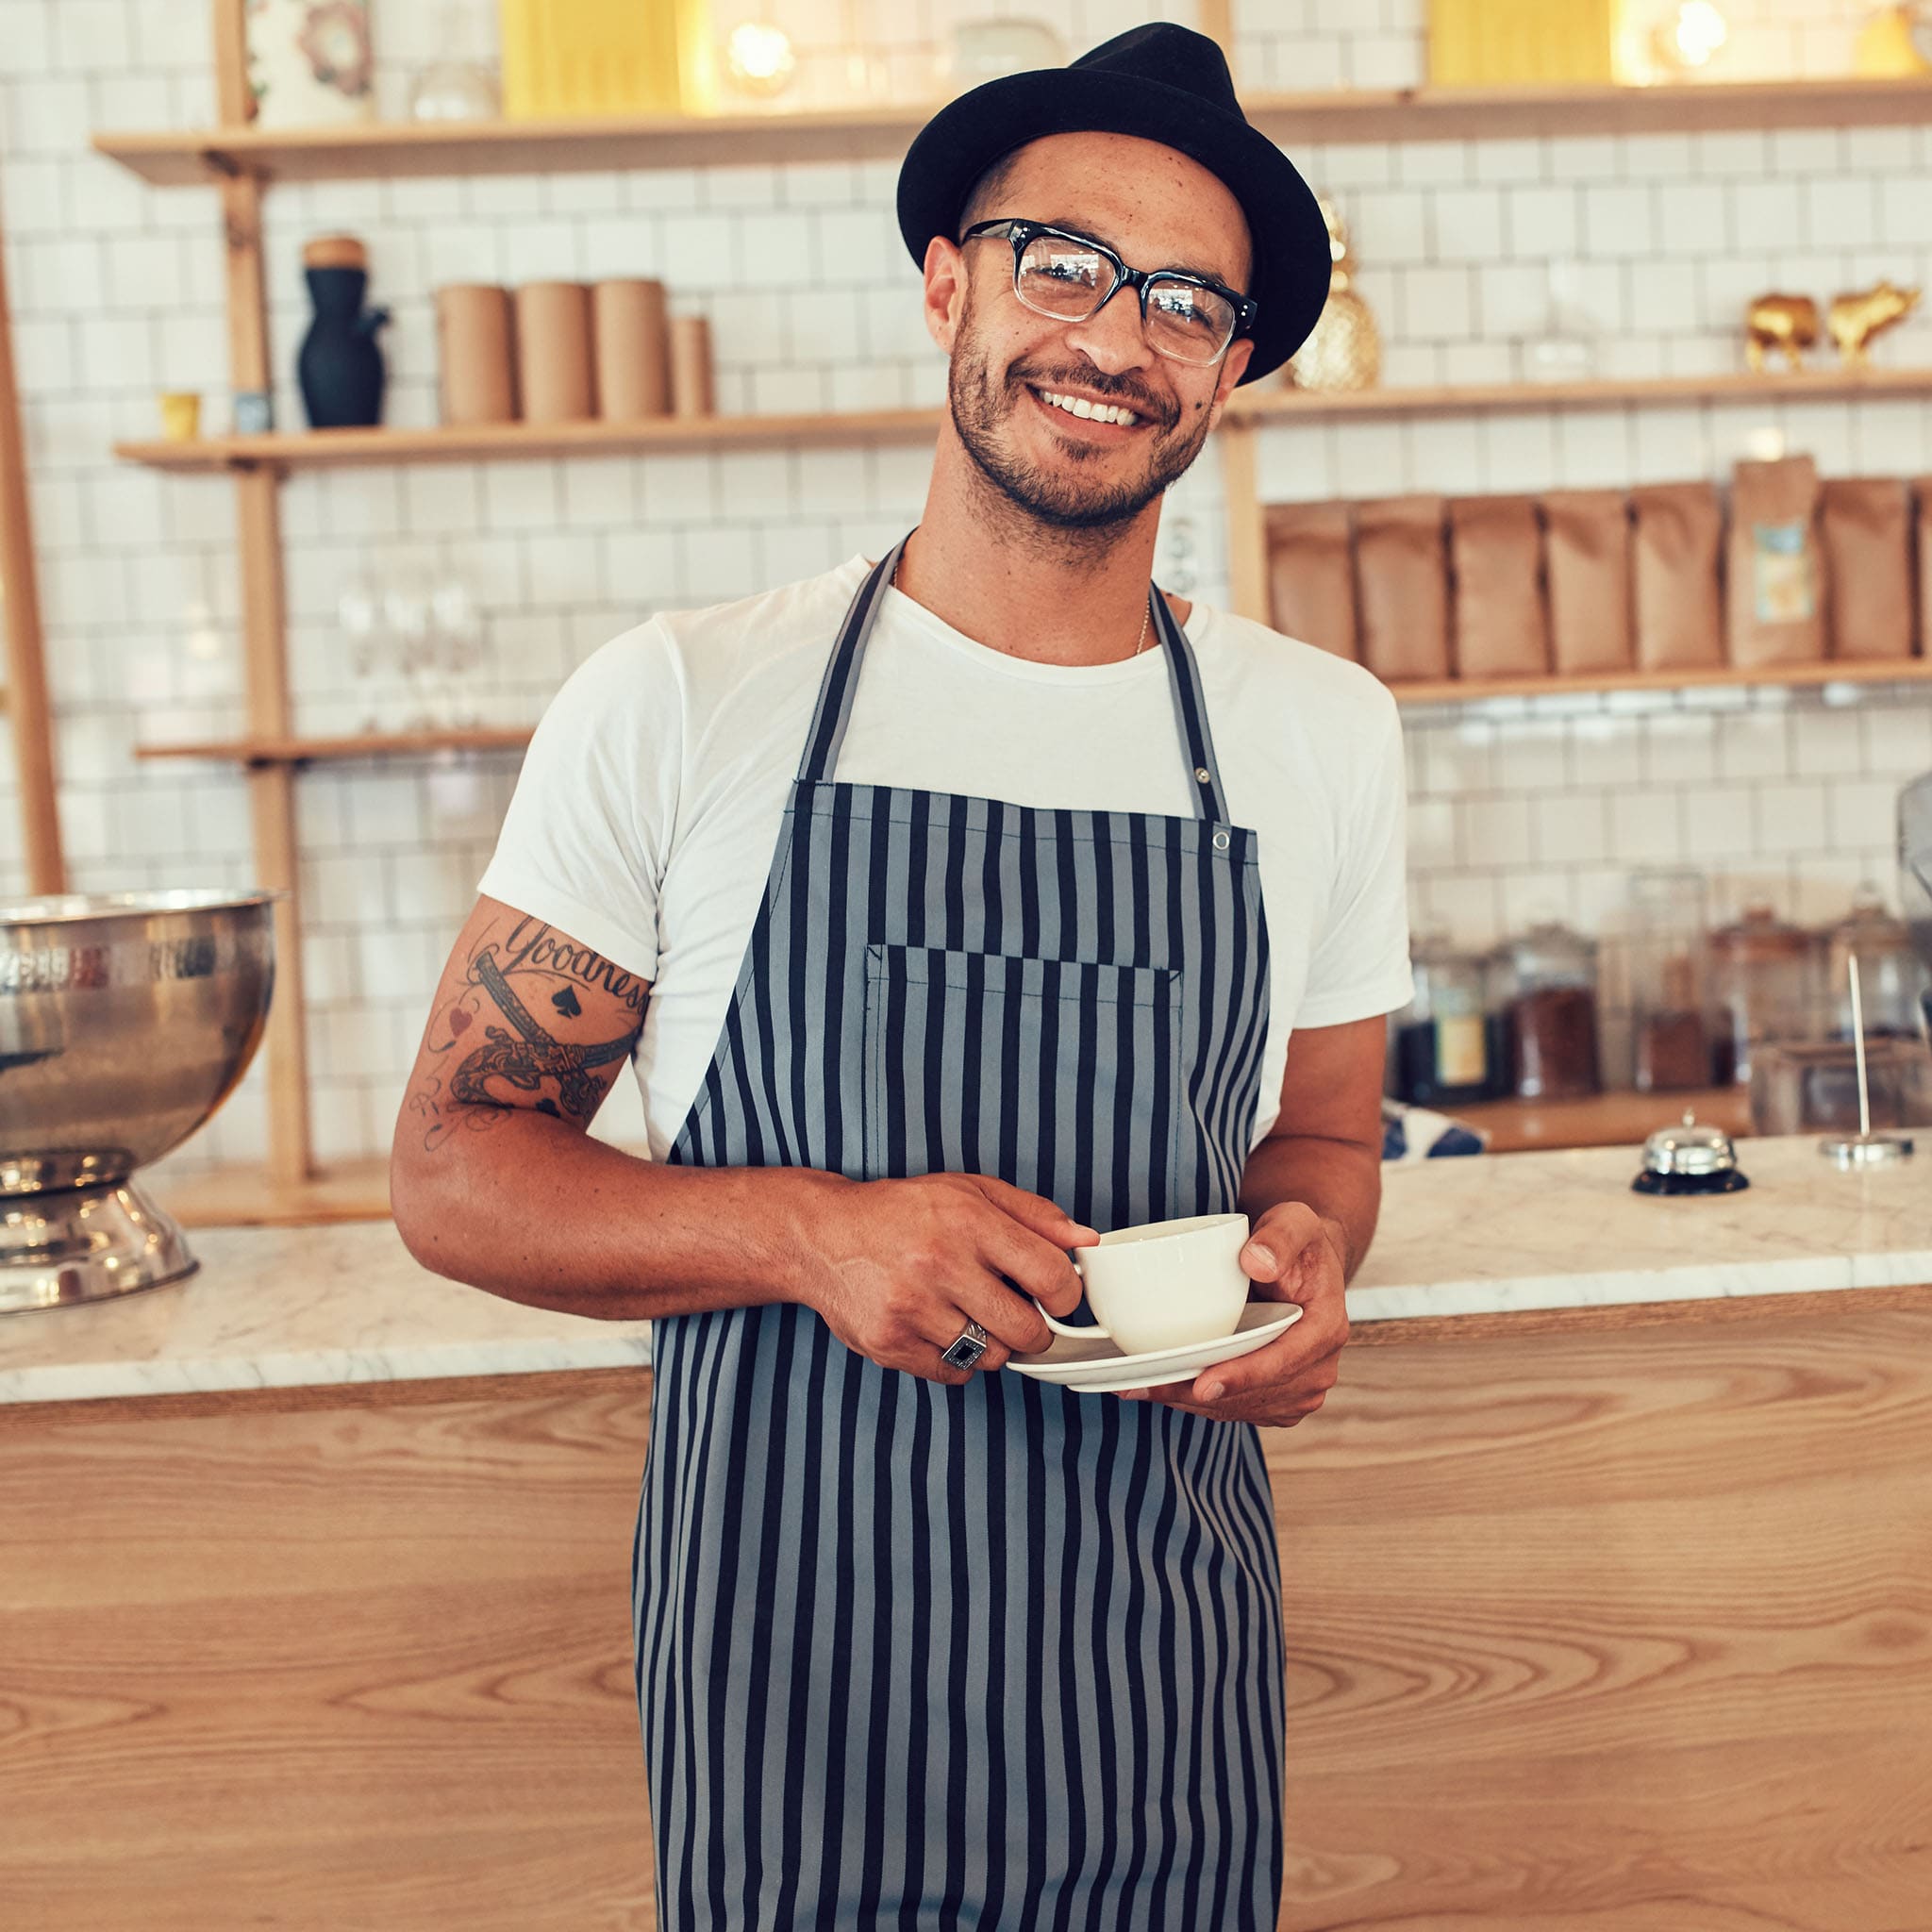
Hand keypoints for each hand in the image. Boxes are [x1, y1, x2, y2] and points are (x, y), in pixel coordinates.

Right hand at [793, 1173, 1096, 1384]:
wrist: (822, 1236)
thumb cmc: (902, 1212)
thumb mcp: (969, 1191)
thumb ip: (1034, 1213)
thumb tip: (1087, 1240)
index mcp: (968, 1221)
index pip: (1052, 1276)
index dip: (1066, 1294)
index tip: (1056, 1295)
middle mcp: (939, 1263)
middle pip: (1028, 1330)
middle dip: (1034, 1328)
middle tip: (1017, 1312)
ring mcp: (912, 1308)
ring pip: (993, 1356)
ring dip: (993, 1342)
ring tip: (969, 1313)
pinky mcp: (890, 1343)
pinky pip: (955, 1373)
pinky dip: (958, 1359)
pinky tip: (941, 1328)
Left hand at [1119, 1202, 1347, 1426]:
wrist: (1302, 1263)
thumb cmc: (1297, 1242)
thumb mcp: (1294, 1221)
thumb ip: (1280, 1237)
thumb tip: (1257, 1262)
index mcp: (1326, 1329)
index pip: (1283, 1362)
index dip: (1243, 1376)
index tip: (1204, 1384)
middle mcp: (1318, 1367)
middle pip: (1256, 1395)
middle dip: (1200, 1395)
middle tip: (1147, 1386)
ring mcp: (1300, 1387)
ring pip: (1241, 1408)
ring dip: (1191, 1403)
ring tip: (1141, 1388)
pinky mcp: (1278, 1397)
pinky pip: (1238, 1409)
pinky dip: (1200, 1403)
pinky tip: (1163, 1388)